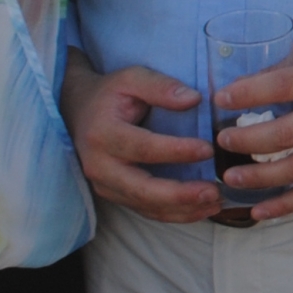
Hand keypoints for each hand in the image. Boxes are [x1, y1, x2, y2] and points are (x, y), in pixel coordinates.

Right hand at [60, 59, 224, 223]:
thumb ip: (160, 86)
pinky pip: (146, 211)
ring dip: (183, 209)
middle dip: (179, 194)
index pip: (143, 147)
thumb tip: (193, 99)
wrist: (77, 113)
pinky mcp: (115, 196)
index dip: (175, 151)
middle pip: (142, 188)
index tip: (207, 149)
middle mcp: (100, 165)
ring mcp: (105, 185)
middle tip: (213, 191)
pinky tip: (202, 209)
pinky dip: (175, 214)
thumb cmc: (110, 94)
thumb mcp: (131, 78)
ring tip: (215, 202)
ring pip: (146, 206)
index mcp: (103, 134)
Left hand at [210, 43, 292, 218]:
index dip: (248, 93)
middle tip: (223, 142)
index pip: (283, 85)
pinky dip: (287, 204)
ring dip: (260, 178)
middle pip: (286, 133)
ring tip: (231, 178)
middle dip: (247, 141)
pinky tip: (261, 211)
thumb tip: (244, 86)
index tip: (221, 98)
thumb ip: (289, 70)